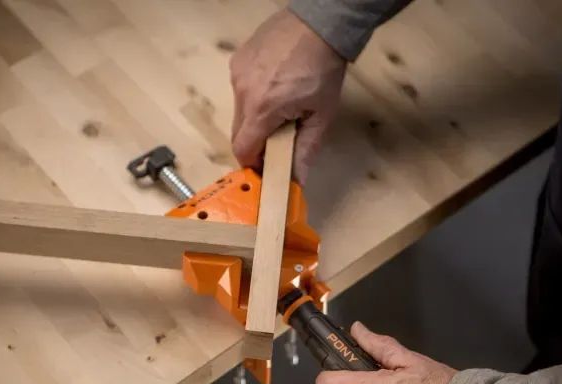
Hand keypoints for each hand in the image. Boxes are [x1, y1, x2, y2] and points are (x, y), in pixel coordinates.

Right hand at [229, 9, 345, 183]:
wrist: (319, 23)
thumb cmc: (324, 69)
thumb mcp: (322, 115)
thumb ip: (306, 150)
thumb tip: (298, 181)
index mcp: (262, 108)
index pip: (243, 149)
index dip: (253, 164)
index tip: (267, 167)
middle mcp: (243, 92)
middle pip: (239, 133)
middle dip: (256, 142)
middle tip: (279, 138)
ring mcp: (237, 74)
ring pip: (238, 112)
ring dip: (255, 118)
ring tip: (280, 107)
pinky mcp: (237, 60)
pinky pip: (240, 90)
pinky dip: (253, 97)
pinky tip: (274, 86)